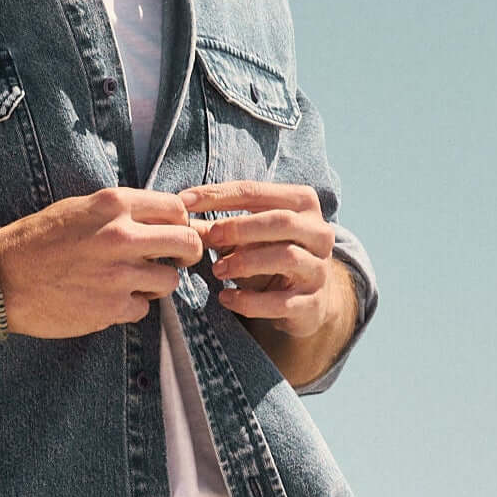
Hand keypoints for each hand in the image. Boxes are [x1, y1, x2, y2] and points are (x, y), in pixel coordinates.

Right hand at [0, 187, 205, 338]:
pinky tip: (107, 299)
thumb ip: (119, 212)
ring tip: (133, 282)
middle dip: (188, 253)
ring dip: (158, 283)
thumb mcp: (78, 208)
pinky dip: (131, 306)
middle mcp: (121, 236)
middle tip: (178, 260)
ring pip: (171, 280)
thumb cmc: (36, 240)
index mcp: (113, 204)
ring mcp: (119, 274)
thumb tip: (160, 218)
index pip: (176, 207)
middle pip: (187, 243)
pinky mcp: (112, 308)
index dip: (181, 222)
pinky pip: (144, 308)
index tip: (175, 232)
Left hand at [178, 181, 336, 340]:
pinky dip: (249, 301)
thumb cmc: (271, 255)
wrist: (309, 302)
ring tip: (217, 270)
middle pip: (280, 221)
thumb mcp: (248, 236)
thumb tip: (177, 218)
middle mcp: (319, 233)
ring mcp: (319, 269)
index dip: (217, 195)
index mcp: (302, 204)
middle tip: (210, 238)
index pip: (256, 191)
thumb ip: (217, 227)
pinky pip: (281, 301)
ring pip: (286, 257)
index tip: (184, 201)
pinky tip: (226, 298)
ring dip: (244, 262)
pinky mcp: (313, 304)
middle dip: (239, 227)